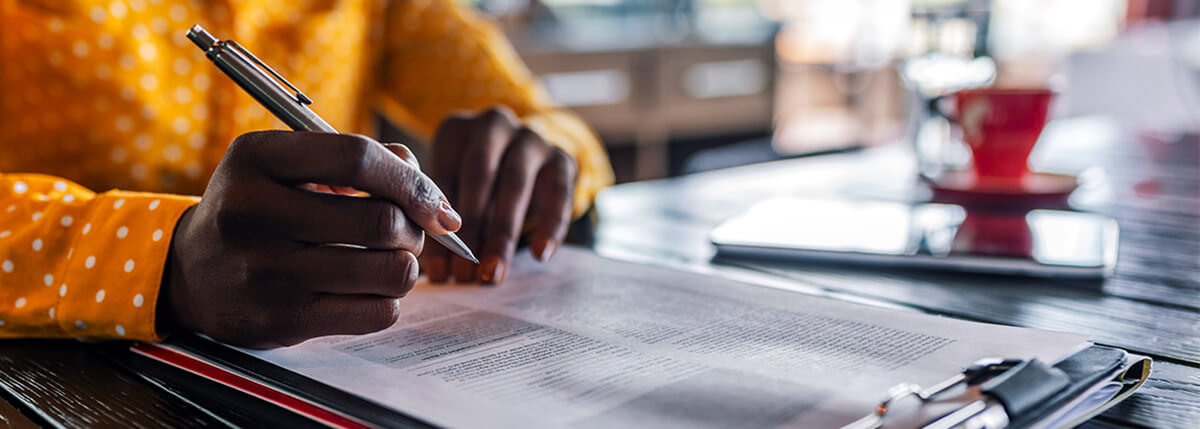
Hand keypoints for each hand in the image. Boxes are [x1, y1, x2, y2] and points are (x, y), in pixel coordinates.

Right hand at [160, 131, 460, 347]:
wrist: (188, 274)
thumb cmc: (256, 209)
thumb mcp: (285, 166)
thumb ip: (355, 160)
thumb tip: (423, 186)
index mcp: (255, 158)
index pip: (358, 158)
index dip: (411, 180)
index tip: (434, 201)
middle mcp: (254, 213)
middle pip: (381, 221)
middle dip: (413, 228)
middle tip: (406, 232)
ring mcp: (267, 272)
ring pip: (389, 271)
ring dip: (406, 265)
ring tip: (389, 259)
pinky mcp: (282, 320)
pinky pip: (377, 312)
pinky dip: (388, 299)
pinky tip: (368, 288)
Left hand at [424, 107, 576, 284]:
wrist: (529, 159)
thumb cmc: (479, 184)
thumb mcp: (455, 191)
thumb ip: (444, 222)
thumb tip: (440, 272)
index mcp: (456, 130)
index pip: (442, 180)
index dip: (438, 227)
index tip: (439, 271)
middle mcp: (493, 125)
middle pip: (479, 176)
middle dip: (471, 229)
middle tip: (465, 275)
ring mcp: (531, 137)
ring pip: (515, 182)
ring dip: (502, 233)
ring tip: (494, 273)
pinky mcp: (562, 157)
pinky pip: (559, 192)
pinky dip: (550, 225)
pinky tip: (540, 254)